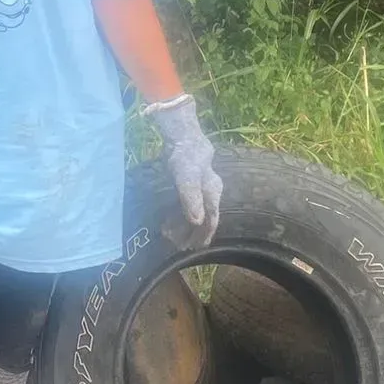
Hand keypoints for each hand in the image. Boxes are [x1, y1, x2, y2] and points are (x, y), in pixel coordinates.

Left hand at [144, 96, 221, 247]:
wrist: (182, 135)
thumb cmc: (185, 157)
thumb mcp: (187, 179)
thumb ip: (191, 200)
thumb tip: (197, 222)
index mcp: (212, 193)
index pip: (211, 219)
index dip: (204, 235)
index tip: (197, 248)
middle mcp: (210, 192)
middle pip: (204, 218)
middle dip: (193, 233)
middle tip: (181, 246)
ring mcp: (201, 187)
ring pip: (195, 211)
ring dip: (185, 225)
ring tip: (173, 236)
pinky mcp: (190, 182)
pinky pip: (187, 203)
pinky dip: (180, 213)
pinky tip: (170, 220)